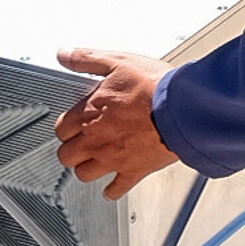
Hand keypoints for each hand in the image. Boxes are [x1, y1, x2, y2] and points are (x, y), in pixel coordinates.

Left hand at [53, 48, 178, 200]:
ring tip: (92, 162)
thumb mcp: (117, 61)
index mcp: (88, 114)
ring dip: (86, 168)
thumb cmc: (153, 86)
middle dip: (71, 149)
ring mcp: (113, 158)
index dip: (66, 126)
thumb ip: (87, 59)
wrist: (183, 109)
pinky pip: (116, 189)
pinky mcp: (134, 171)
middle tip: (79, 144)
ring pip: (84, 174)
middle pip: (66, 155)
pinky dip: (112, 190)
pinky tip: (111, 188)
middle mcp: (95, 140)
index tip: (73, 124)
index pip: (61, 128)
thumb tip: (64, 54)